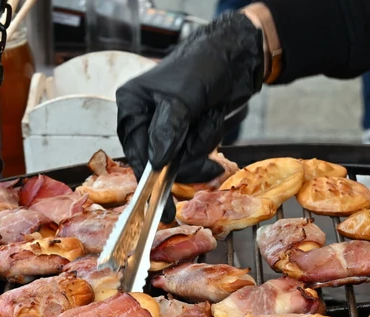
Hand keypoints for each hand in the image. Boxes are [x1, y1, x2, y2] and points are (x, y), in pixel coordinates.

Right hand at [116, 12, 263, 219]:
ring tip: (211, 118)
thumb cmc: (202, 66)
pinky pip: (197, 152)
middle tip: (208, 164)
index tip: (161, 206)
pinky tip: (214, 118)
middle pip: (160, 162)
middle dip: (186, 160)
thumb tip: (157, 162)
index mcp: (132, 106)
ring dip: (202, 145)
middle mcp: (146, 120)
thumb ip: (168, 130)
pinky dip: (209, 139)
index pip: (135, 150)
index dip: (149, 177)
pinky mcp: (189, 133)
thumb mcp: (182, 97)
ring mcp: (169, 129)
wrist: (237, 56)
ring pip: (182, 160)